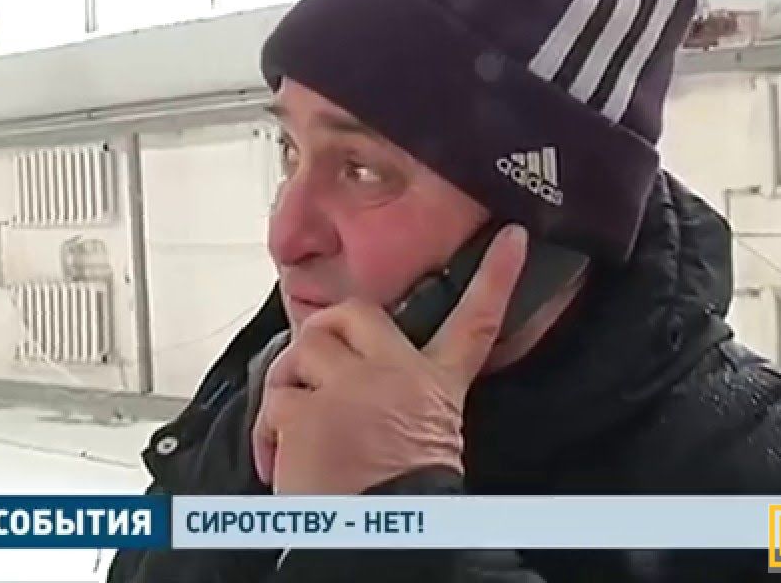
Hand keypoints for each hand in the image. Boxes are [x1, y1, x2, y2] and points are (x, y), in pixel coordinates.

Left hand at [252, 225, 528, 494]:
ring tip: (294, 424)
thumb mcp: (426, 439)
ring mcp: (349, 391)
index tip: (512, 238)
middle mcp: (396, 378)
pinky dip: (267, 431)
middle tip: (316, 358)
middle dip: (326, 328)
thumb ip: (405, 401)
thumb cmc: (402, 503)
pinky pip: (274, 401)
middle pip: (354, 314)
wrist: (384, 542)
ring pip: (302, 351)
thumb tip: (372, 378)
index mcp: (435, 388)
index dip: (497, 276)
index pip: (476, 321)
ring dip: (289, 383)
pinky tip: (277, 460)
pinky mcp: (307, 413)